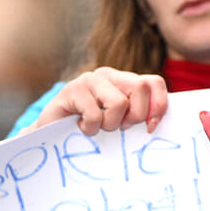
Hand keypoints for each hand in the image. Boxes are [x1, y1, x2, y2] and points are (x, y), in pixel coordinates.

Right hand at [28, 68, 168, 134]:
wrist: (50, 135)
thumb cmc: (91, 130)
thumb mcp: (120, 123)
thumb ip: (139, 117)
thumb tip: (156, 123)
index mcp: (125, 81)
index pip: (154, 82)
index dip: (159, 105)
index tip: (150, 127)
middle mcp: (109, 75)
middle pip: (140, 88)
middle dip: (135, 116)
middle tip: (119, 128)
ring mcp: (89, 79)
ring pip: (119, 102)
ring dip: (110, 124)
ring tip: (97, 126)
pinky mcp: (72, 90)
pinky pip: (95, 115)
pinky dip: (90, 129)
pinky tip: (80, 126)